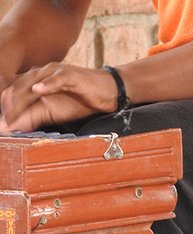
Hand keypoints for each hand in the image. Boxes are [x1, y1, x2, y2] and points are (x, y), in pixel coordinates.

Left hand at [0, 63, 117, 132]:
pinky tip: (38, 90)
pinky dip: (46, 84)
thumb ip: (33, 117)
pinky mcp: (69, 74)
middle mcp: (40, 73)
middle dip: (10, 106)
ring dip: (21, 97)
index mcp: (34, 80)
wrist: (108, 91)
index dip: (6, 107)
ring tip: (14, 112)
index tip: (4, 124)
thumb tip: (13, 129)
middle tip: (6, 122)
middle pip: (18, 87)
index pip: (13, 91)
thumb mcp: (54, 112)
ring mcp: (54, 72)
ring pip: (31, 82)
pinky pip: (55, 79)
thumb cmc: (82, 100)